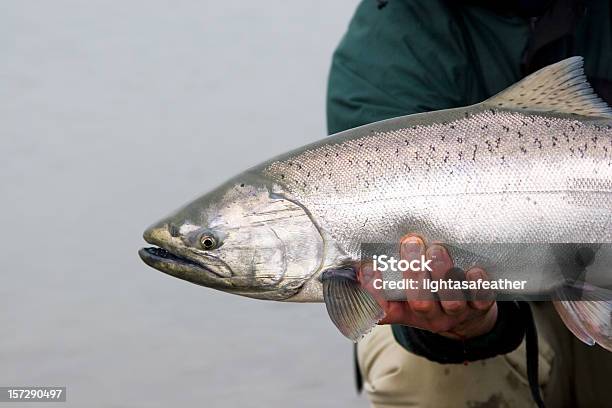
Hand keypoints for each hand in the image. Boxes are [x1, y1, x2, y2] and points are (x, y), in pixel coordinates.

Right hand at [358, 234, 497, 339]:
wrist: (469, 317)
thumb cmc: (430, 296)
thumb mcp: (403, 293)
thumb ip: (385, 277)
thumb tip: (357, 255)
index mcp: (406, 313)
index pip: (383, 309)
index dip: (374, 291)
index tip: (368, 266)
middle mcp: (430, 317)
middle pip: (420, 302)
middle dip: (415, 272)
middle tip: (411, 243)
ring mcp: (456, 313)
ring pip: (451, 300)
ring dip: (443, 273)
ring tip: (437, 250)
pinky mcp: (480, 308)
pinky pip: (481, 299)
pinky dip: (477, 284)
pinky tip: (473, 270)